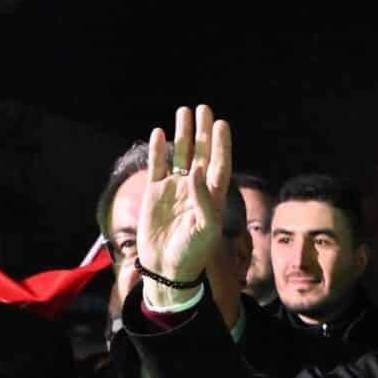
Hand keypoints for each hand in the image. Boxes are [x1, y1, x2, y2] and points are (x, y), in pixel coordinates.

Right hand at [139, 105, 232, 312]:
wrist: (167, 268)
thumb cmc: (193, 253)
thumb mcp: (206, 229)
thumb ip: (203, 199)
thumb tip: (196, 170)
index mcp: (212, 197)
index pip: (219, 165)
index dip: (221, 146)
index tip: (222, 125)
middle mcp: (195, 189)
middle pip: (200, 154)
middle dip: (203, 132)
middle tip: (204, 109)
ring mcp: (175, 189)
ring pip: (180, 155)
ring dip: (183, 135)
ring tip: (184, 112)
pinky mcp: (155, 193)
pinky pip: (158, 166)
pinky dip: (158, 150)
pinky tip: (160, 133)